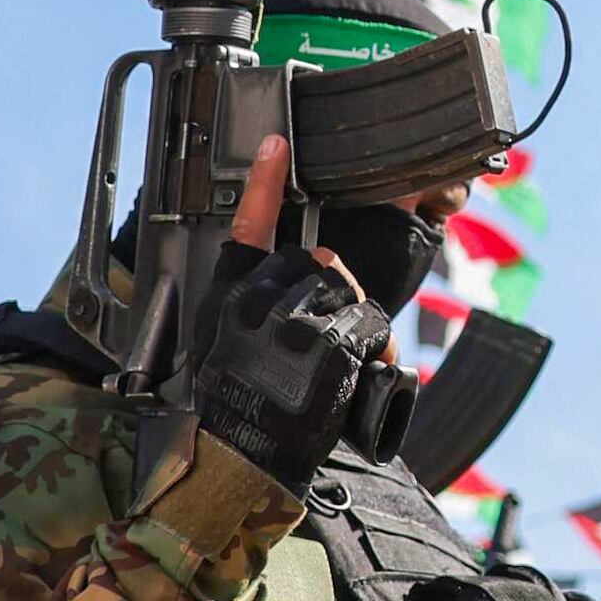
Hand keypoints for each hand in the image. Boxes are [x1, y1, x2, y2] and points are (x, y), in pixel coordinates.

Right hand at [191, 151, 407, 488]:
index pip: (247, 228)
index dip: (263, 185)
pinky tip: (352, 371)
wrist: (240, 455)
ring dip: (354, 320)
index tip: (277, 145)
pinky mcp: (328, 343)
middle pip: (318, 261)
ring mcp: (293, 321)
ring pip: (347, 291)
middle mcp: (257, 302)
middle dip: (331, 290)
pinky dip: (373, 347)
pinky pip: (369, 325)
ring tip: (333, 361)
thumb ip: (259, 298)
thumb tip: (317, 263)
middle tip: (319, 337)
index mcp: (230, 296)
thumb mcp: (227, 341)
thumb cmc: (236, 403)